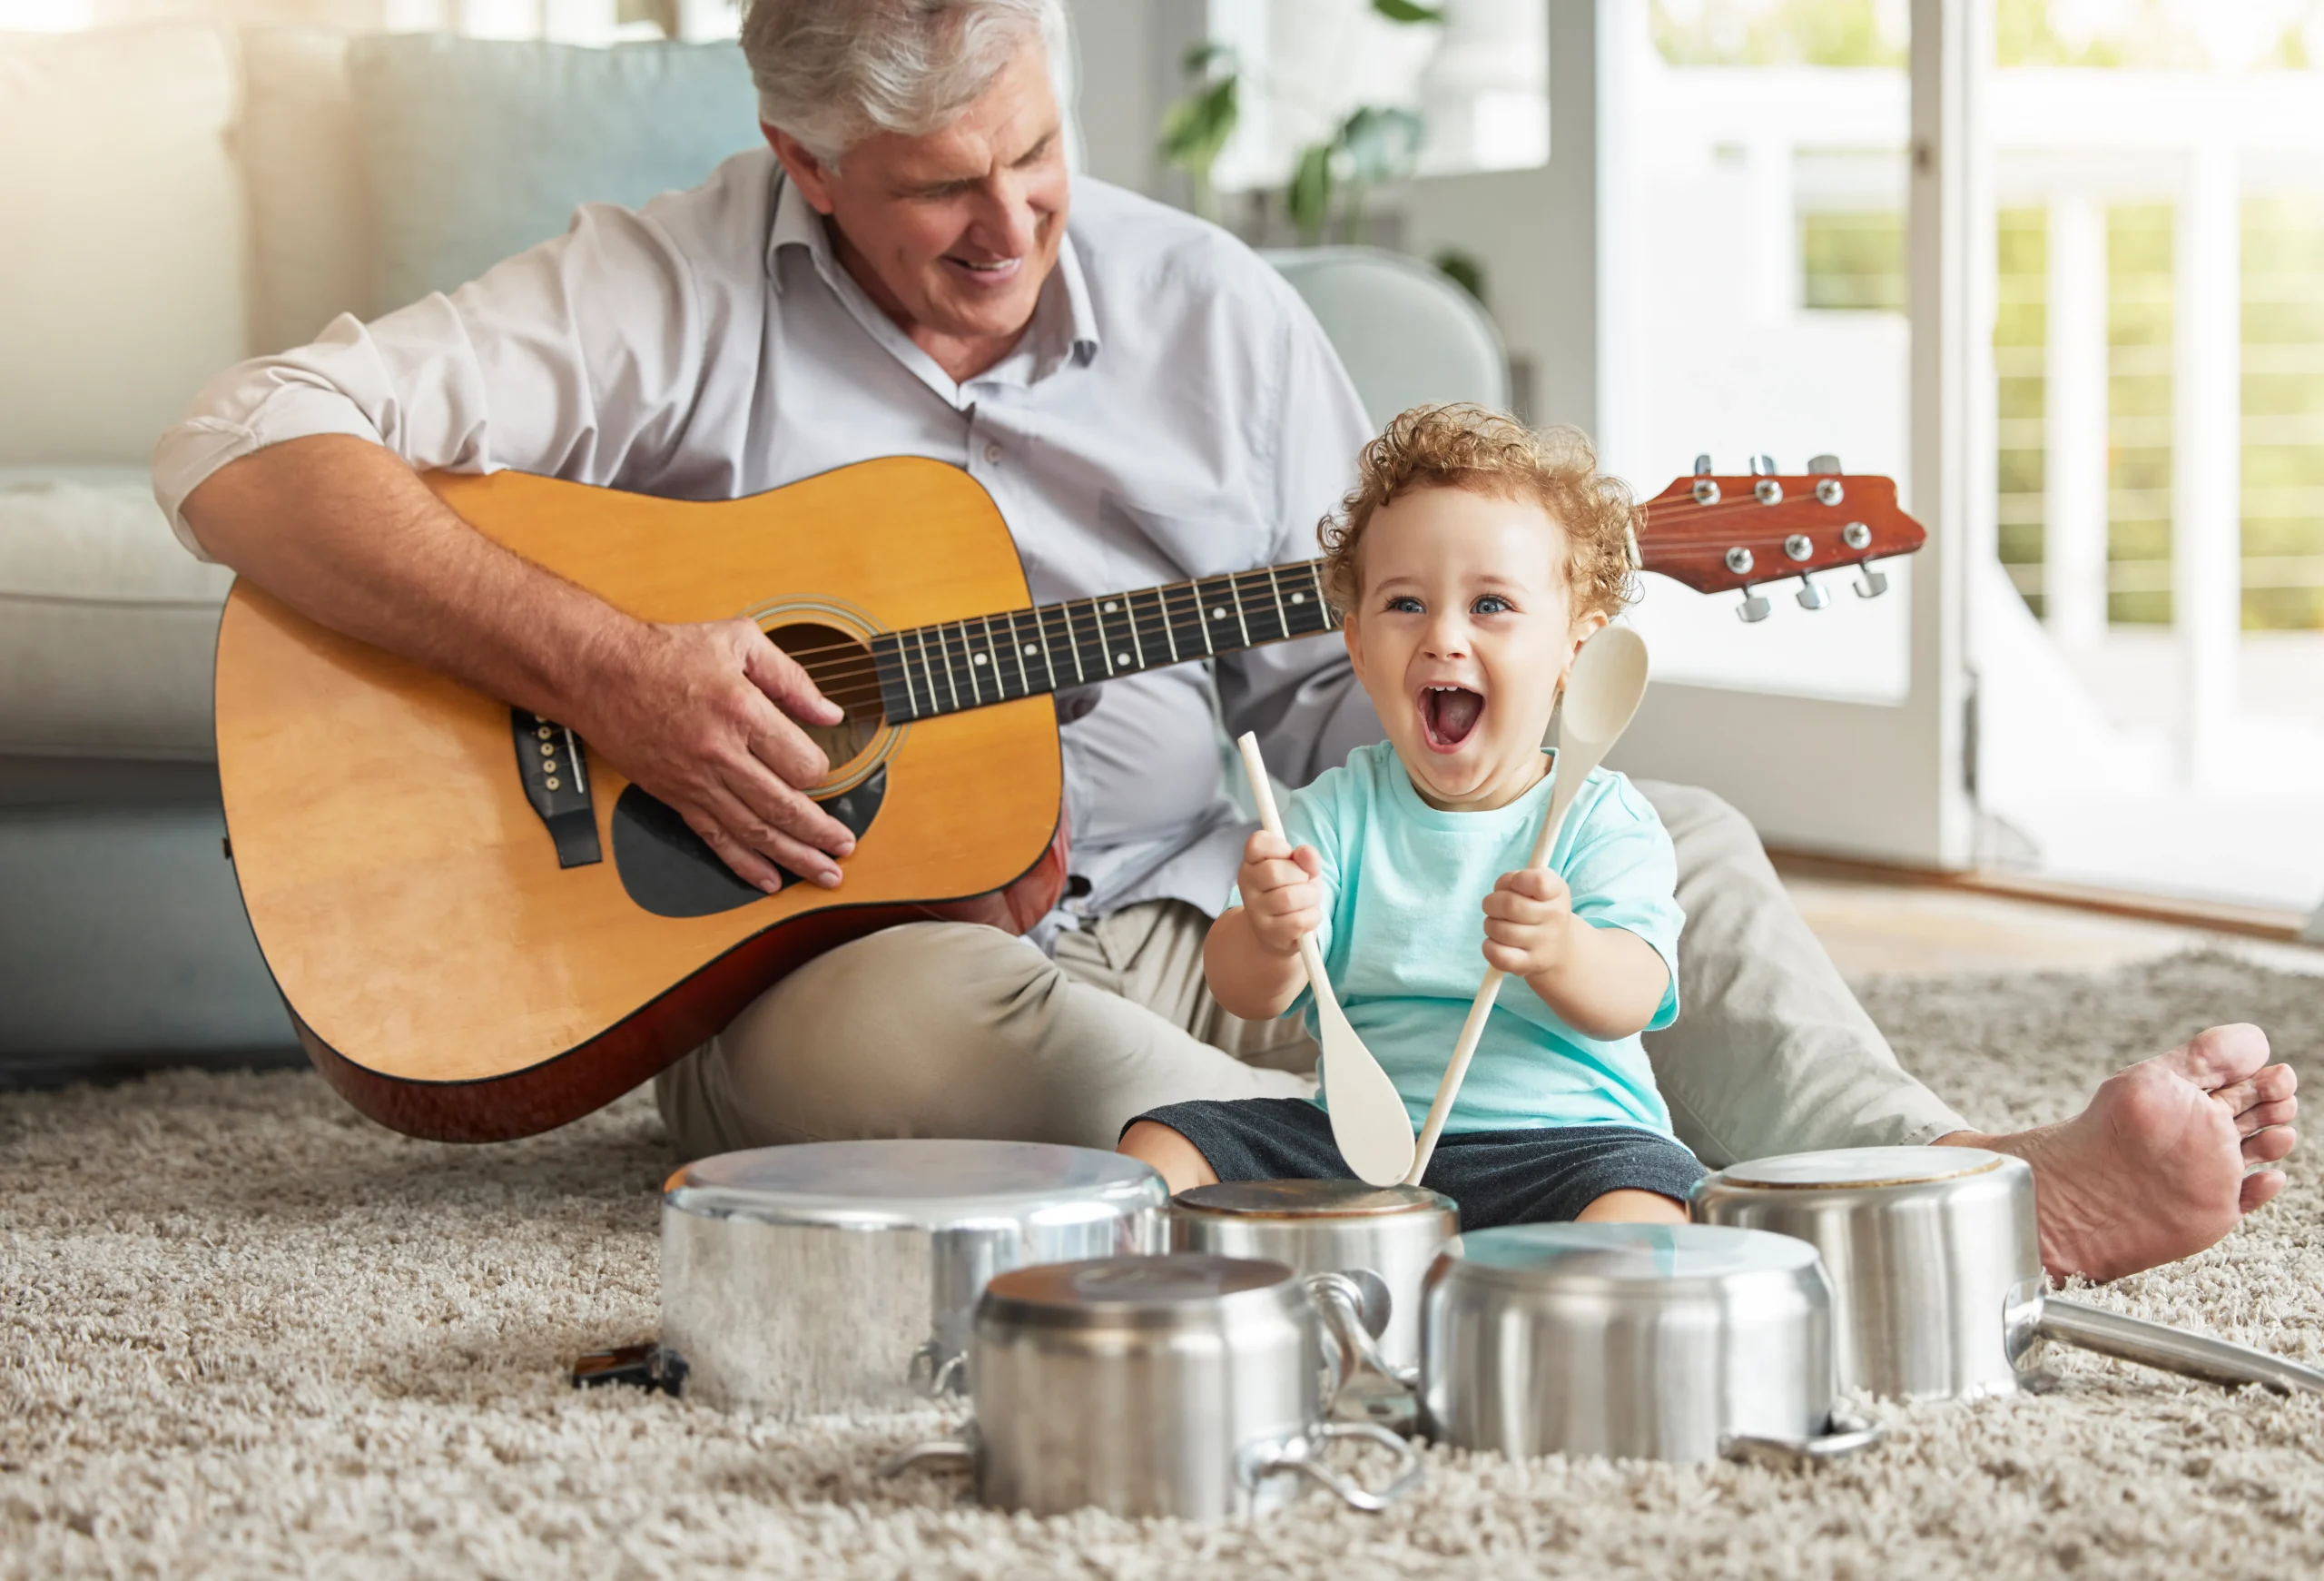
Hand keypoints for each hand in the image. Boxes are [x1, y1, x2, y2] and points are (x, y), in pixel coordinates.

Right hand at [574, 617, 856, 892]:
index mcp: (742, 711)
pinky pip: (715, 839)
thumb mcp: (739, 641)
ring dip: (795, 858)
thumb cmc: (665, 652)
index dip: (823, 771)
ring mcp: (696, 781)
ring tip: (824, 874)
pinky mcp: (675, 797)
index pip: (801, 763)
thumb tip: (830, 712)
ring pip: (755, 831)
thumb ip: (791, 678)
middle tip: (845, 847)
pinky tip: (768, 880)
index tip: (824, 770)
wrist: (597, 673)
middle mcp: (720, 753)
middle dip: (821, 833)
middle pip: (784, 808)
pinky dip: (745, 865)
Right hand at [1237, 829, 1321, 956]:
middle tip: (1305, 882)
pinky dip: (1312, 917)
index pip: (1256, 843)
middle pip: (1274, 872)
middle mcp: (1247, 885)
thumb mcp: (1302, 870)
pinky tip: (1308, 916)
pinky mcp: (1268, 933)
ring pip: (1288, 898)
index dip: (1279, 846)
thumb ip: (1307, 859)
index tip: (1289, 856)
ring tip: (1308, 900)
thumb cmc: (1292, 892)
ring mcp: (1255, 910)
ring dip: (1310, 898)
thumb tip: (1307, 852)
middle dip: (1301, 876)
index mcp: (1251, 862)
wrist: (1278, 932)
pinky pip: (1297, 921)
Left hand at [1482, 867, 1578, 977]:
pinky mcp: (1531, 964)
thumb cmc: (1537, 909)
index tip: (1515, 885)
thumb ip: (1514, 880)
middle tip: (1492, 906)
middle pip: (1509, 905)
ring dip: (1490, 925)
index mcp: (1556, 891)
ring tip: (1497, 925)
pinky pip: (1500, 955)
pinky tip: (1495, 942)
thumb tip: (1499, 893)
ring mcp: (1545, 943)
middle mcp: (1556, 917)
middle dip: (1491, 903)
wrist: (1558, 948)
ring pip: (1500, 930)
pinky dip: (1489, 947)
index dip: (1517, 880)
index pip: (1538, 882)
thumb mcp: (1534, 887)